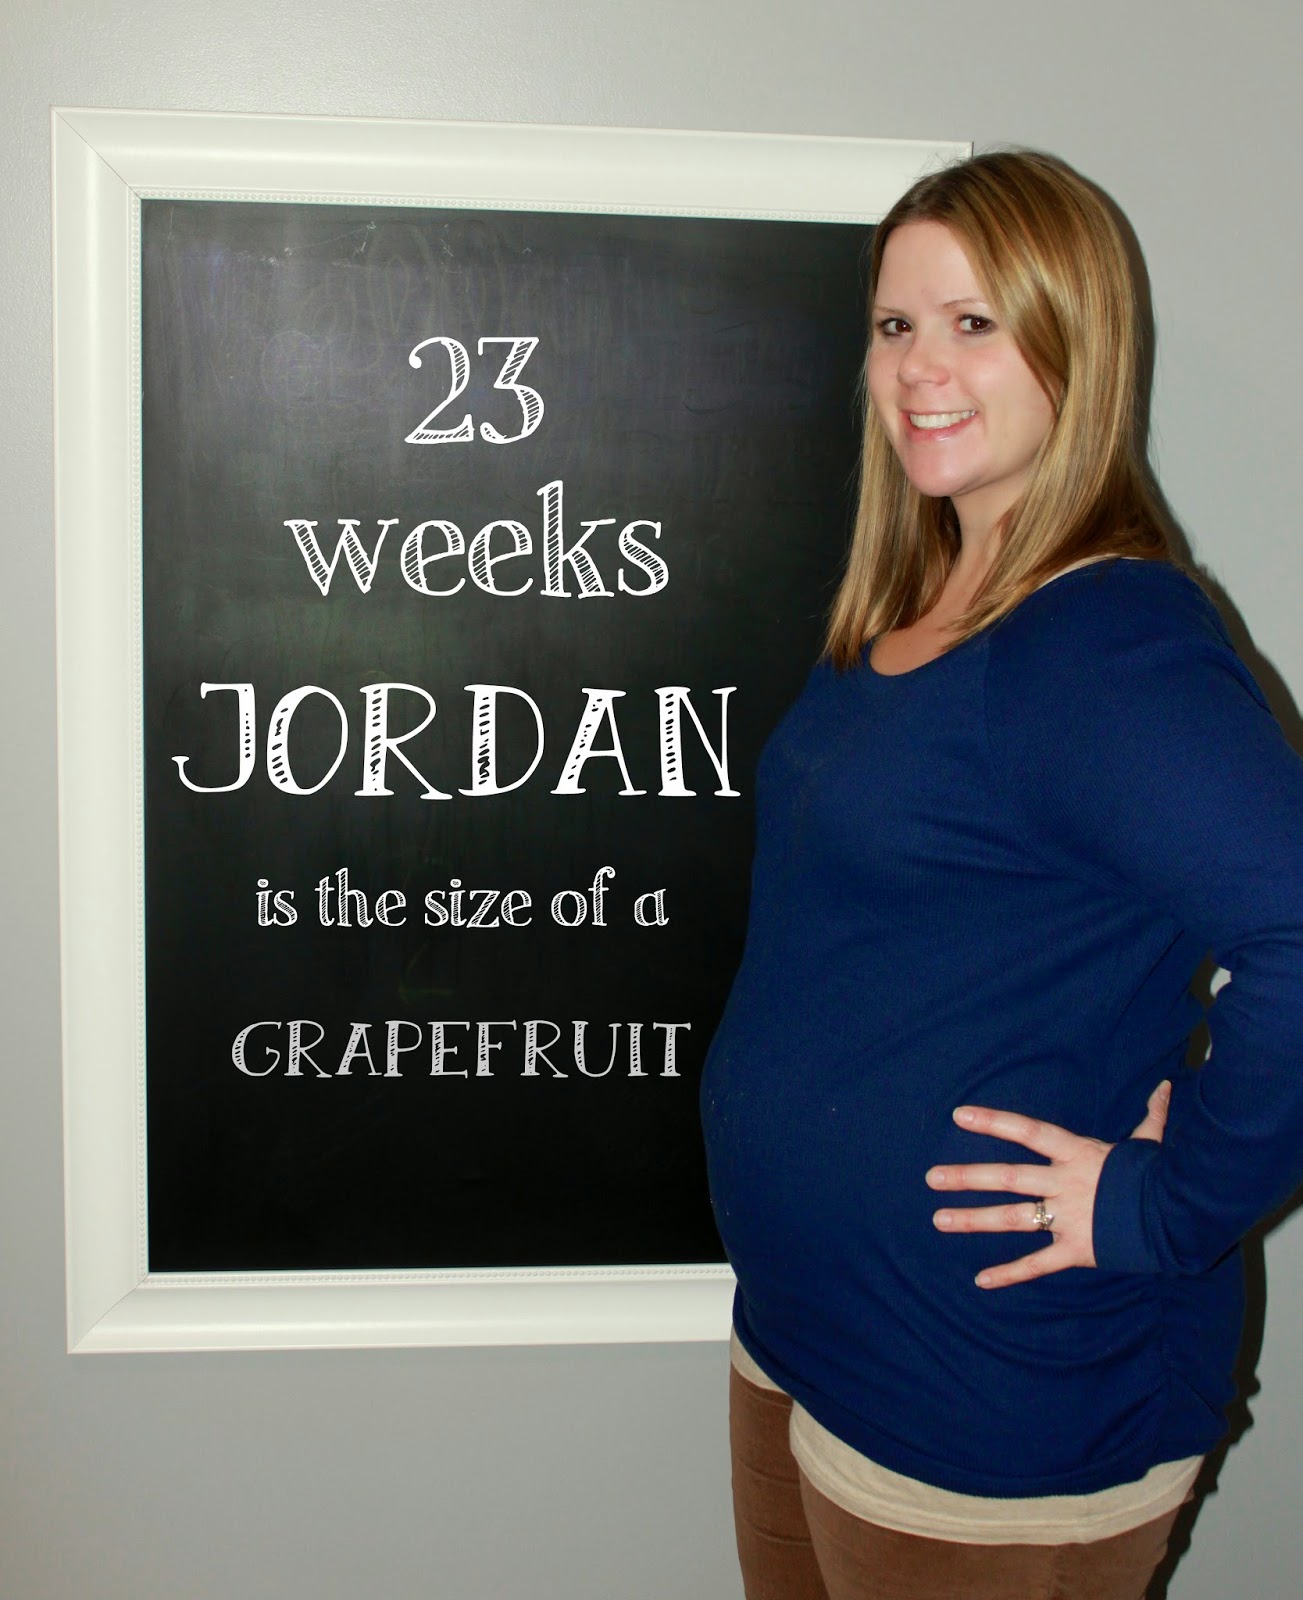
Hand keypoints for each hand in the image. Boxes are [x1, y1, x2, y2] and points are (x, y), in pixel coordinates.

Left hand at [924, 1080, 1170, 1289]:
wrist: (1182, 1217)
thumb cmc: (1160, 1176)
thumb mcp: (1148, 1143)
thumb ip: (1149, 1115)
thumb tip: (1165, 1085)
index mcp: (1076, 1153)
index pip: (1027, 1132)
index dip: (994, 1122)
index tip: (959, 1116)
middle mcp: (1065, 1183)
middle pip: (1008, 1177)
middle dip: (968, 1176)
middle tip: (931, 1177)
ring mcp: (1068, 1217)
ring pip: (1013, 1218)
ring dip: (974, 1220)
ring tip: (939, 1219)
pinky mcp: (1076, 1250)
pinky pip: (1037, 1264)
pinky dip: (1010, 1273)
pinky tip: (982, 1280)